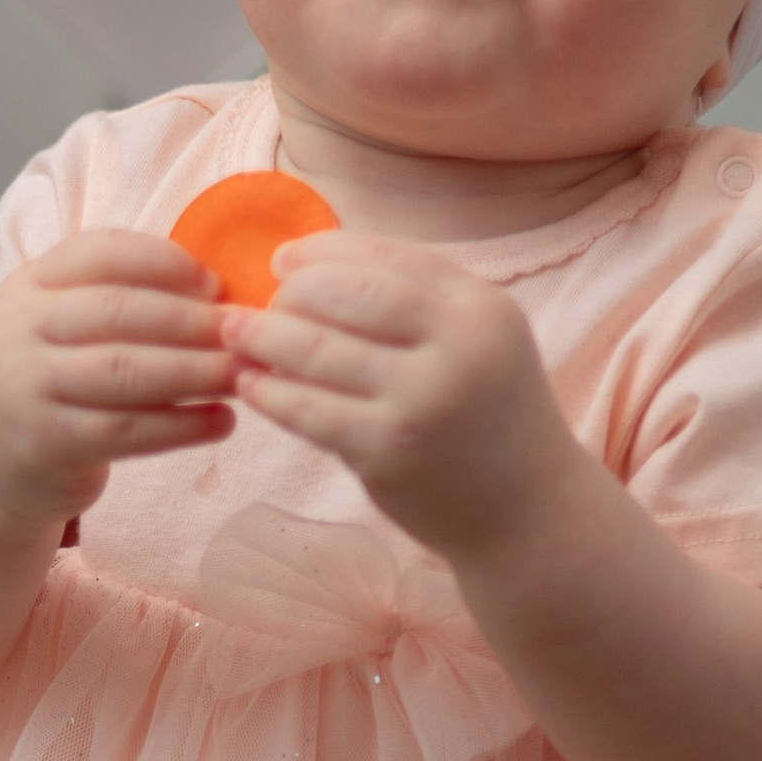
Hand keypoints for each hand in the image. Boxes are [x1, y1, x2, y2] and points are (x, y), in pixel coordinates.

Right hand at [0, 228, 234, 530]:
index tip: (216, 283)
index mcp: (27, 285)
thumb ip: (122, 297)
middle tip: (246, 332)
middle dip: (192, 320)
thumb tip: (220, 290)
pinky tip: (223, 422)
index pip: (100, 253)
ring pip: (126, 371)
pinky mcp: (44, 443)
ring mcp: (24, 387)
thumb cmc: (56, 382)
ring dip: (197, 371)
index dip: (164, 262)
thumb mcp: (65, 326)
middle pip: (118, 311)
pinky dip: (183, 426)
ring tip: (243, 374)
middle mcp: (15, 329)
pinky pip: (128, 431)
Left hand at [221, 231, 573, 562]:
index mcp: (478, 306)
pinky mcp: (388, 452)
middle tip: (258, 303)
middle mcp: (457, 345)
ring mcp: (422, 400)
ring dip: (263, 337)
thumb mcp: (475, 339)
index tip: (282, 260)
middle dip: (289, 293)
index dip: (321, 252)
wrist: (528, 509)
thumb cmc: (486, 414)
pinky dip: (270, 392)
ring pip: (317, 350)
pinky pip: (309, 410)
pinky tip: (249, 384)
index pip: (383, 257)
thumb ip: (413, 298)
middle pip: (345, 293)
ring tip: (234, 335)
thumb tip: (313, 264)